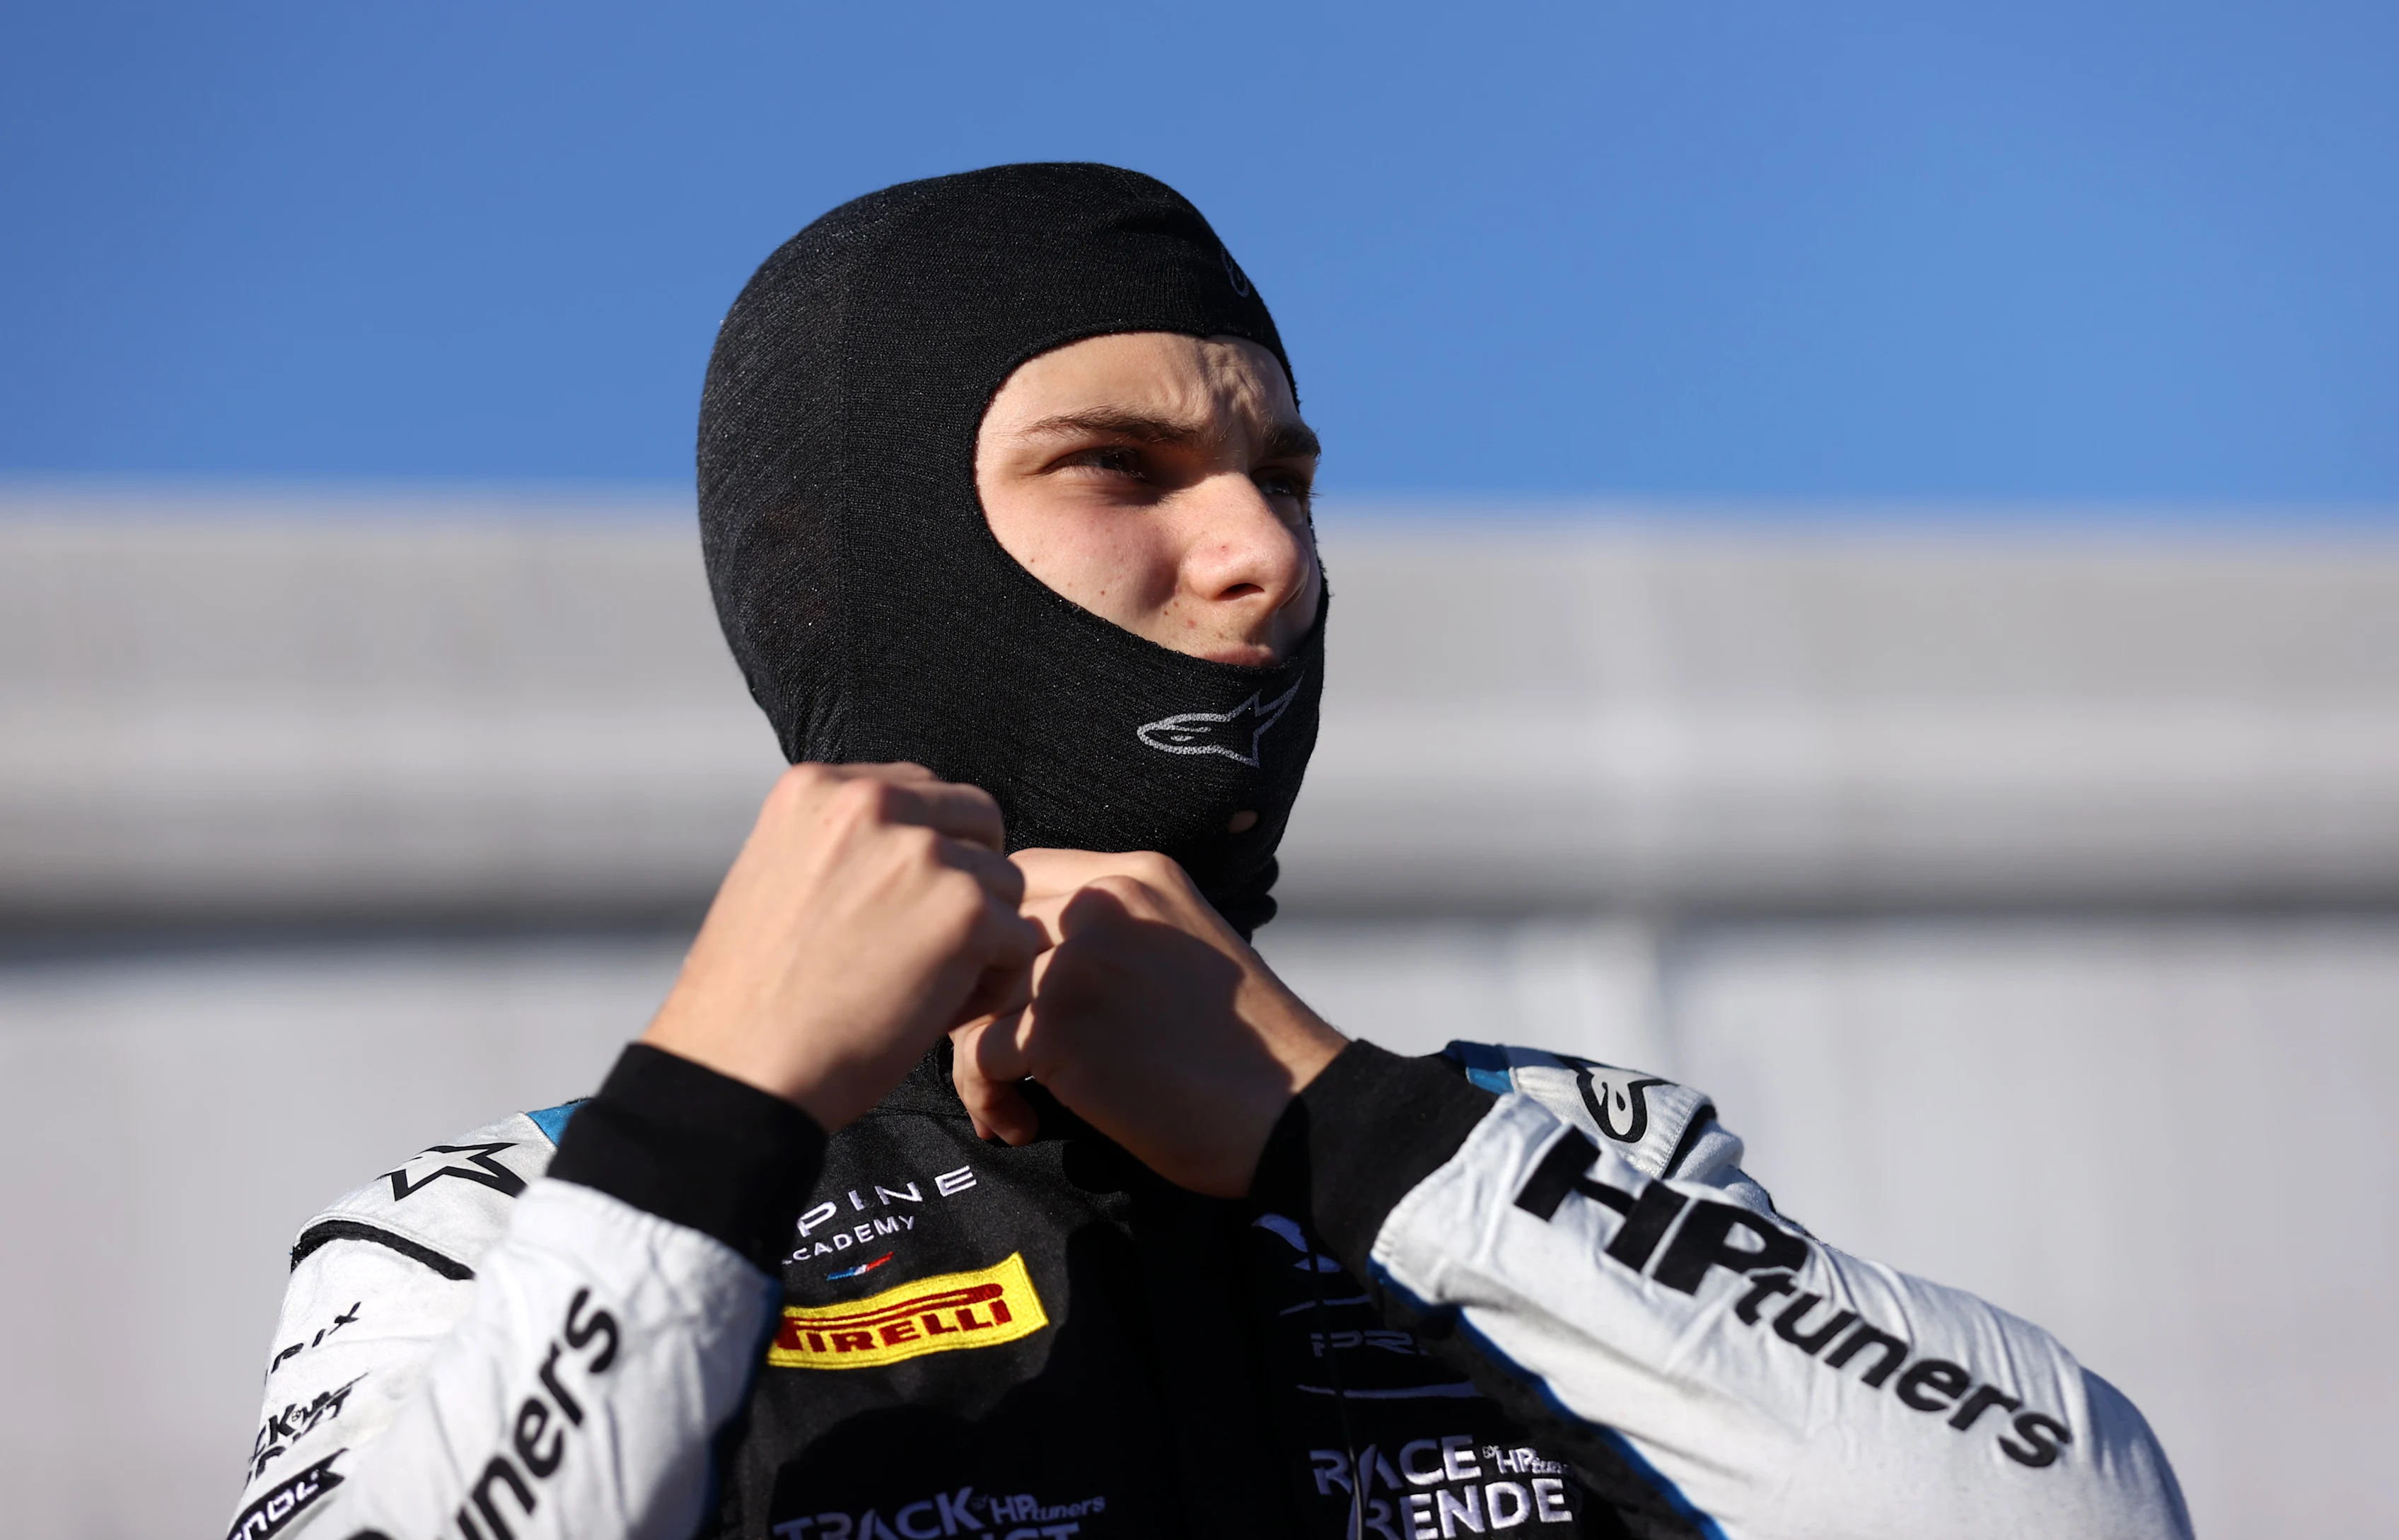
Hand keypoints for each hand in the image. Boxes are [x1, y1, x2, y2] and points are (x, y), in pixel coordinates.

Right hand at [643, 763, 1046, 1130]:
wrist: (739, 1072)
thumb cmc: (752, 999)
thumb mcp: (777, 878)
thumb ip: (843, 845)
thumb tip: (917, 840)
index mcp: (818, 787)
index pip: (919, 792)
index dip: (926, 854)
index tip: (897, 910)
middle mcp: (871, 801)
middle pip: (977, 821)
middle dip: (969, 881)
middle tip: (929, 946)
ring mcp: (922, 853)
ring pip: (1004, 883)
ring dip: (982, 937)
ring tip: (926, 987)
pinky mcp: (963, 911)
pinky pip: (1018, 940)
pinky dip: (993, 984)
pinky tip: (939, 1013)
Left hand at [951, 849, 1347, 1196]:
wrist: (1291, 1110)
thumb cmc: (1243, 1051)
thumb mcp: (1182, 948)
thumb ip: (1112, 933)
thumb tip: (1022, 960)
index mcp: (1137, 875)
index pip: (1022, 879)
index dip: (1000, 941)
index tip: (1009, 997)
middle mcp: (1103, 903)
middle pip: (985, 933)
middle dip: (977, 999)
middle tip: (998, 1054)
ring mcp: (1077, 960)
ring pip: (973, 997)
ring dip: (976, 1058)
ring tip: (1010, 1103)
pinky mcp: (1060, 1026)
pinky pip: (978, 1055)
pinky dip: (987, 1097)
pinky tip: (1021, 1124)